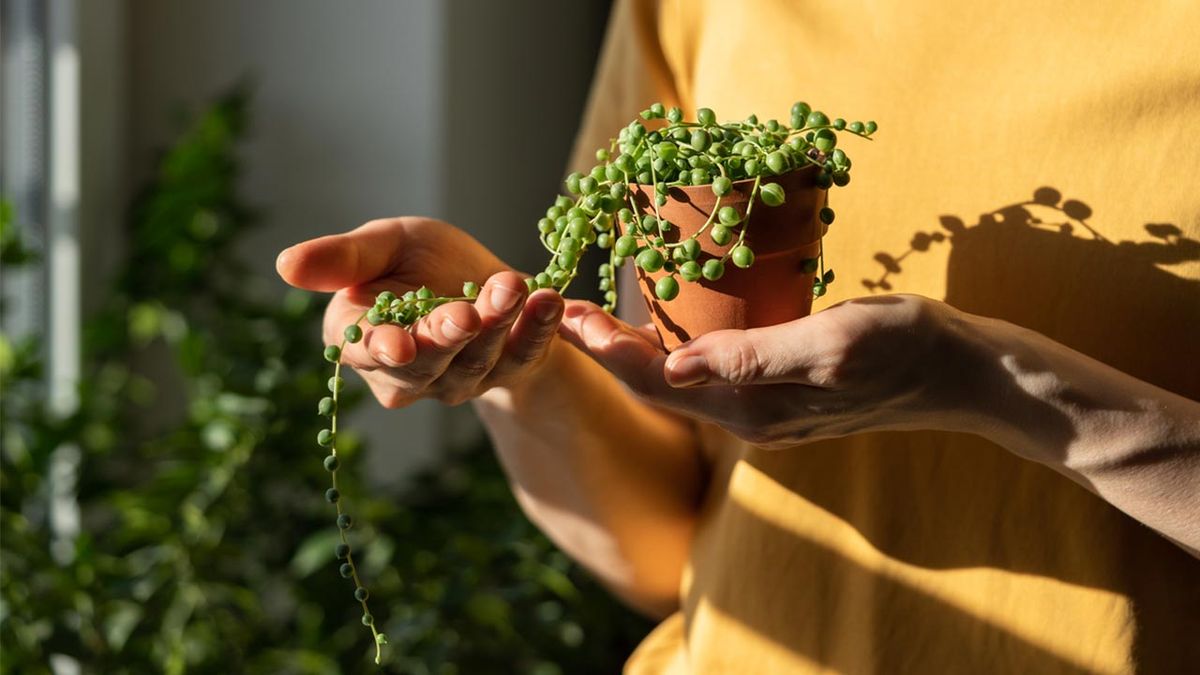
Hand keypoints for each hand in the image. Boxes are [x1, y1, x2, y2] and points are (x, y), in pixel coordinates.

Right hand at [276, 217, 563, 406]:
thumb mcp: (383, 245)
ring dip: (497, 325)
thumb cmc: (419, 260)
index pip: (369, 352)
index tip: (397, 342)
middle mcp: (412, 372)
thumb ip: (342, 258)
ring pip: (477, 360)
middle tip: (465, 313)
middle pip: (427, 364)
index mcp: (366, 339)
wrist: (481, 277)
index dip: (383, 349)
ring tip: (510, 287)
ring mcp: (462, 378)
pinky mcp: (510, 370)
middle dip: (447, 337)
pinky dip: (539, 329)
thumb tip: (284, 264)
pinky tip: (549, 300)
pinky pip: (525, 354)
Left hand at [557, 295, 968, 446]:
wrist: (964, 375)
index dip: (607, 348)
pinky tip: (669, 324)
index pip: (659, 381)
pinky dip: (678, 352)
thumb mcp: (831, 343)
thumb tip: (676, 367)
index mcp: (753, 411)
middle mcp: (750, 421)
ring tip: (600, 313)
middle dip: (608, 349)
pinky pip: (713, 378)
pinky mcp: (782, 400)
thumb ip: (754, 359)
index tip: (567, 312)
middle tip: (566, 306)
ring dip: (637, 351)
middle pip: (660, 386)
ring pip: (683, 385)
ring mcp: (766, 415)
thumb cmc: (905, 347)